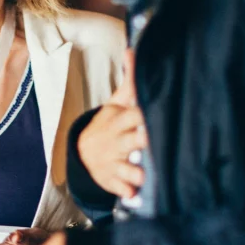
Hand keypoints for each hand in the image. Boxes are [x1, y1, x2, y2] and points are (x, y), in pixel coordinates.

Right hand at [77, 49, 147, 198]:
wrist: (82, 154)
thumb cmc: (108, 126)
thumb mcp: (115, 104)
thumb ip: (129, 81)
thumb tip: (133, 49)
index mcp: (118, 121)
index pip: (133, 115)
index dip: (146, 114)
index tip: (162, 110)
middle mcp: (116, 142)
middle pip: (133, 140)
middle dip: (143, 141)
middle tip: (156, 140)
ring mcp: (113, 162)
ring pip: (127, 167)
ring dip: (137, 172)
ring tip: (147, 175)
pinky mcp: (112, 180)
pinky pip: (119, 187)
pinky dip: (126, 191)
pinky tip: (133, 194)